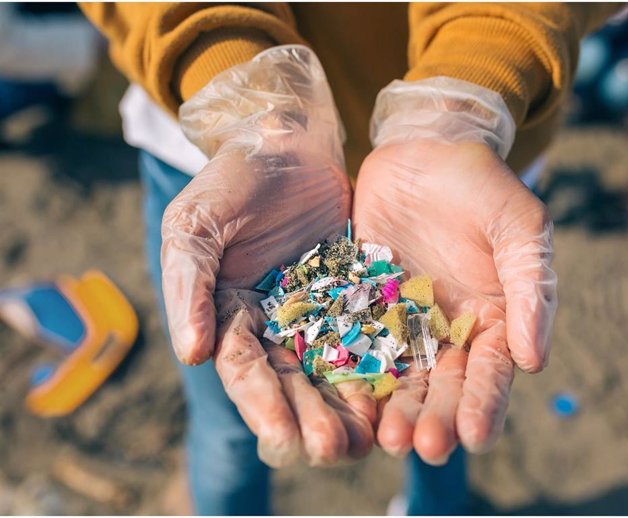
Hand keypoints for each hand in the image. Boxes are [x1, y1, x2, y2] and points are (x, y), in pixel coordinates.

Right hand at [160, 45, 376, 467]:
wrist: (286, 141)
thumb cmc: (232, 179)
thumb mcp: (195, 225)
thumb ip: (188, 287)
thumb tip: (192, 355)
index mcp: (229, 313)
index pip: (244, 369)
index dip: (262, 405)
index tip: (284, 438)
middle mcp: (273, 322)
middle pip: (291, 380)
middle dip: (310, 417)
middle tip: (334, 450)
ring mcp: (316, 310)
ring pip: (331, 367)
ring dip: (346, 405)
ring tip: (368, 439)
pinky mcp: (354, 293)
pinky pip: (367, 333)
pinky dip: (378, 365)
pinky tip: (395, 392)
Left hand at [353, 139, 556, 460]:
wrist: (423, 151)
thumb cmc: (481, 185)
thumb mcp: (519, 227)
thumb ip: (531, 289)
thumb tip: (535, 361)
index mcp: (492, 319)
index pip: (490, 372)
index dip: (484, 405)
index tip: (474, 436)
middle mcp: (446, 331)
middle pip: (442, 386)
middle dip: (434, 418)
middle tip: (423, 446)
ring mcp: (401, 321)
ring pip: (398, 376)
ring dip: (393, 409)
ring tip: (385, 438)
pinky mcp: (362, 304)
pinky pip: (355, 343)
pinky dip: (352, 373)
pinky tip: (344, 400)